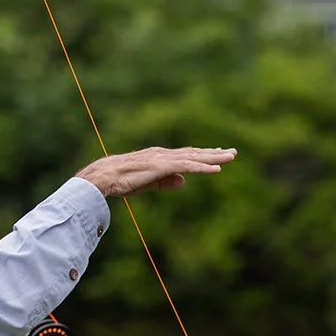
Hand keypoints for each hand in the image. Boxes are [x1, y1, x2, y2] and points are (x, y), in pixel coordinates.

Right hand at [76, 147, 236, 197]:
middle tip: (232, 152)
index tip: (217, 155)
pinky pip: (187, 166)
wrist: (103, 177)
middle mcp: (163, 155)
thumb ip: (165, 182)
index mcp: (158, 158)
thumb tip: (183, 182)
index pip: (184, 155)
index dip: (201, 155)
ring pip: (193, 157)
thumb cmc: (118, 181)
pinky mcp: (161, 166)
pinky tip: (216, 169)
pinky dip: (202, 167)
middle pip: (193, 153)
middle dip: (213, 153)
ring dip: (213, 158)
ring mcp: (163, 159)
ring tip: (230, 157)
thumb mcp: (146, 183)